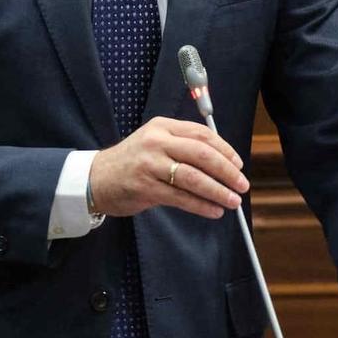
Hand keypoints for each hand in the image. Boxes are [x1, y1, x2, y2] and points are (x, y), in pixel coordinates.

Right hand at [87, 117, 247, 218]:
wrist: (95, 179)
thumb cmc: (132, 162)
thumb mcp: (154, 143)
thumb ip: (183, 146)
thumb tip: (223, 163)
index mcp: (162, 127)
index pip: (201, 134)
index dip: (225, 150)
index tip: (238, 165)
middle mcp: (156, 142)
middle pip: (201, 154)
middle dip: (227, 171)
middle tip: (242, 184)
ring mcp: (149, 165)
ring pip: (193, 177)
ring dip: (217, 191)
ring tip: (232, 201)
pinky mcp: (144, 187)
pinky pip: (180, 197)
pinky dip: (200, 205)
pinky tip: (213, 211)